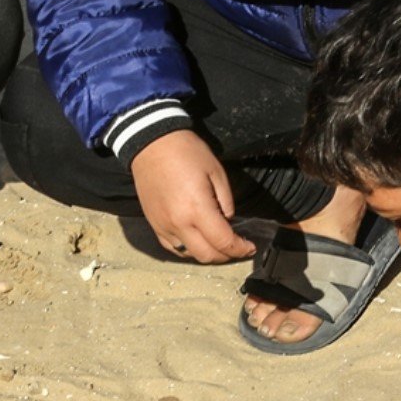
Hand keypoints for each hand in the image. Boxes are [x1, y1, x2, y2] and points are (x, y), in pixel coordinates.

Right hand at [130, 130, 254, 262]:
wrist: (151, 144)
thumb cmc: (186, 152)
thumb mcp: (216, 171)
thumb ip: (226, 201)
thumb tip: (228, 221)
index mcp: (197, 209)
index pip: (223, 242)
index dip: (240, 249)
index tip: (250, 247)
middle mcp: (179, 223)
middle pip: (207, 255)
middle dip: (226, 256)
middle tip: (237, 248)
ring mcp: (164, 226)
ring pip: (189, 255)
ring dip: (207, 254)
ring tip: (217, 244)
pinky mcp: (154, 224)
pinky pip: (173, 247)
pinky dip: (188, 249)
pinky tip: (197, 240)